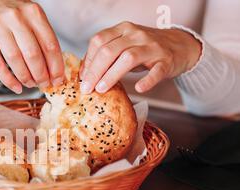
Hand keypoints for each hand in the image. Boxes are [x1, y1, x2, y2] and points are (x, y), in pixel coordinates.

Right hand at [0, 0, 63, 92]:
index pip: (50, 45)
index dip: (56, 67)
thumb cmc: (14, 15)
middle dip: (41, 75)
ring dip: (26, 78)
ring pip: (15, 60)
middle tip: (44, 84)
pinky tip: (17, 87)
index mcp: (33, 13)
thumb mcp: (32, 18)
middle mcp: (15, 18)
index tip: (58, 80)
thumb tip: (54, 71)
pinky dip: (8, 80)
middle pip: (32, 54)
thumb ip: (43, 39)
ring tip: (30, 84)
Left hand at [80, 21, 201, 93]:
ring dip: (112, 75)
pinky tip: (139, 88)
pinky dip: (147, 80)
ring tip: (102, 89)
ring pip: (128, 58)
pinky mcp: (166, 60)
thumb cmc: (145, 49)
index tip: (82, 78)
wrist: (179, 46)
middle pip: (109, 50)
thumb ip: (106, 55)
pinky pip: (156, 71)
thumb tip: (84, 74)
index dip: (88, 60)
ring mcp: (152, 47)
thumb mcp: (124, 46)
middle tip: (87, 88)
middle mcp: (136, 34)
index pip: (99, 41)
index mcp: (122, 29)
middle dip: (94, 71)